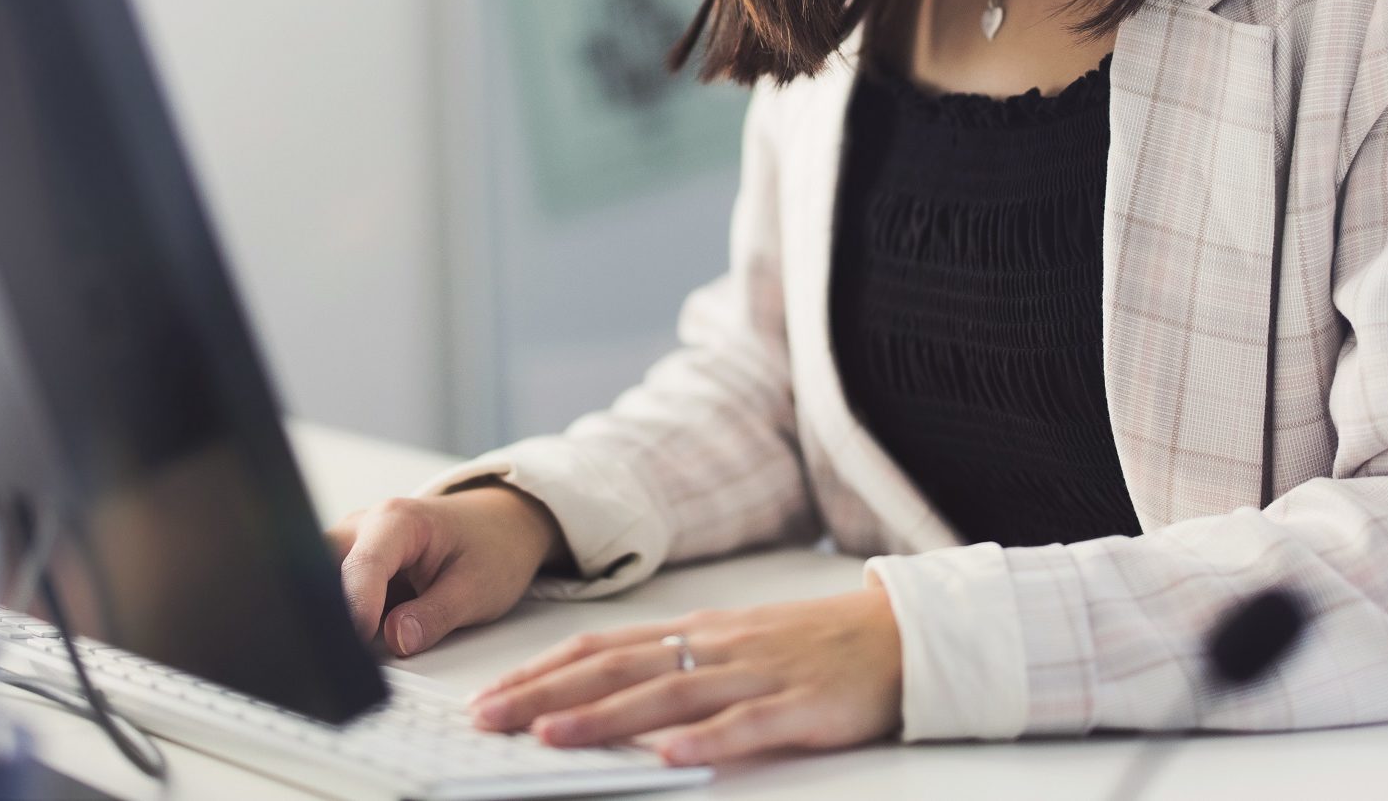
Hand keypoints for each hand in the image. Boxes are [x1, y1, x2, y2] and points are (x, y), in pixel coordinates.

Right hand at [326, 484, 570, 656]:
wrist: (500, 527)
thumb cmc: (492, 547)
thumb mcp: (477, 588)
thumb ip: (435, 616)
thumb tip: (396, 640)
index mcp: (398, 521)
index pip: (361, 566)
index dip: (356, 608)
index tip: (358, 646)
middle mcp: (365, 526)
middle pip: (320, 569)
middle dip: (328, 613)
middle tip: (346, 657)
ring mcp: (354, 546)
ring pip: (319, 583)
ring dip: (332, 618)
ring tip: (352, 654)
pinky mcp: (352, 567)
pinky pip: (331, 595)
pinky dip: (339, 621)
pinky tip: (355, 645)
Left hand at [467, 585, 902, 766]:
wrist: (899, 634)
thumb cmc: (811, 646)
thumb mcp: (735, 645)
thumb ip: (677, 666)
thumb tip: (602, 693)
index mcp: (696, 632)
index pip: (601, 647)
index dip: (542, 669)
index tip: (489, 695)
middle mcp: (715, 646)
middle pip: (617, 668)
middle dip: (546, 693)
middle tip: (488, 720)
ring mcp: (756, 673)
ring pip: (667, 694)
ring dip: (603, 717)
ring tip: (550, 737)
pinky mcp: (799, 705)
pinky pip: (745, 724)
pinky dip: (703, 739)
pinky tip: (667, 756)